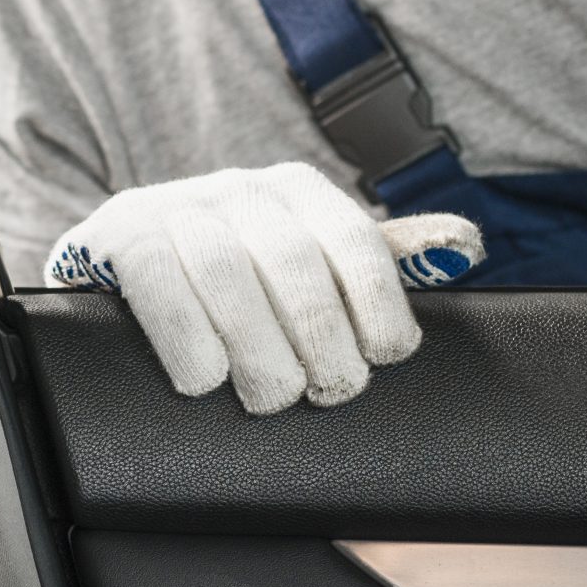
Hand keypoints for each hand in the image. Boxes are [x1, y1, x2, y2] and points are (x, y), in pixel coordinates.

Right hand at [46, 161, 484, 413]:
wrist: (120, 261)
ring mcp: (177, 208)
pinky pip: (160, 284)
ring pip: (229, 276)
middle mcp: (242, 189)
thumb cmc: (237, 270)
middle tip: (334, 390)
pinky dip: (188, 339)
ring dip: (259, 348)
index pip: (355, 240)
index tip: (389, 354)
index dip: (379, 300)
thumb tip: (466, 246)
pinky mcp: (120, 236)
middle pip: (296, 263)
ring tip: (275, 398)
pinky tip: (205, 380)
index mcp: (299, 189)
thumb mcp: (309, 254)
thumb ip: (382, 256)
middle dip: (322, 335)